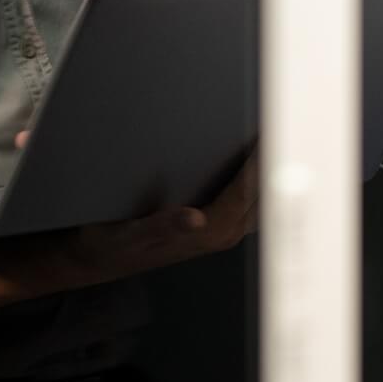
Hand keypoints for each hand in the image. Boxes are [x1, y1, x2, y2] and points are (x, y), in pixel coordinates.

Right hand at [53, 145, 260, 288]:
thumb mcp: (129, 234)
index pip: (247, 190)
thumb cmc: (114, 244)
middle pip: (263, 193)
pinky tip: (262, 163)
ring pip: (262, 200)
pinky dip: (261, 181)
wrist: (99, 258)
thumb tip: (194, 218)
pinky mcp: (217, 227)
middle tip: (284, 123)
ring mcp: (223, 232)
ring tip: (279, 136)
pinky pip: (251, 202)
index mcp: (209, 232)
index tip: (273, 133)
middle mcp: (222, 233)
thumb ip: (163, 225)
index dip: (261, 161)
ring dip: (271, 171)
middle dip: (274, 161)